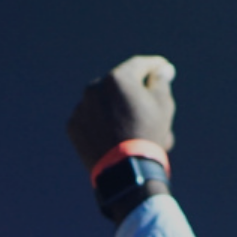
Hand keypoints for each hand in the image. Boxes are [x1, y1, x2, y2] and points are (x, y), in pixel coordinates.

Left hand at [66, 55, 176, 171]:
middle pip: (119, 85)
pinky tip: (114, 137)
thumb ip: (161, 82)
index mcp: (118, 78)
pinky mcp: (73, 126)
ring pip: (103, 102)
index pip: (139, 65)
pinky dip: (101, 124)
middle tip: (149, 102)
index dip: (154, 66)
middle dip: (134, 92)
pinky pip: (91, 119)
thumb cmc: (148, 135)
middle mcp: (94, 88)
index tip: (162, 68)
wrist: (124, 171)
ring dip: (116, 108)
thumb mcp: (163, 106)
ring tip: (132, 128)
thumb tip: (161, 70)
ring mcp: (81, 107)